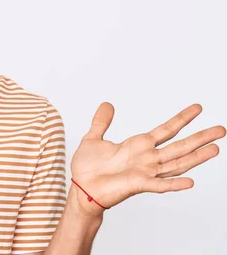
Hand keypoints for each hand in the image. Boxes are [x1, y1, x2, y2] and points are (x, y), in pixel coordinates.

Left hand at [70, 103, 225, 215]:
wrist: (80, 188)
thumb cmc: (87, 168)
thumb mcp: (93, 138)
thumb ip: (101, 122)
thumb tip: (107, 104)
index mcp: (138, 146)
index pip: (166, 130)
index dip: (181, 119)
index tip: (197, 108)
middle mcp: (146, 159)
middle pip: (179, 146)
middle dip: (199, 138)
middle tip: (221, 130)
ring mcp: (145, 172)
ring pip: (176, 163)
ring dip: (195, 158)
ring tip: (215, 149)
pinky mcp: (137, 185)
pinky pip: (159, 185)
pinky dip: (174, 184)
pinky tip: (190, 182)